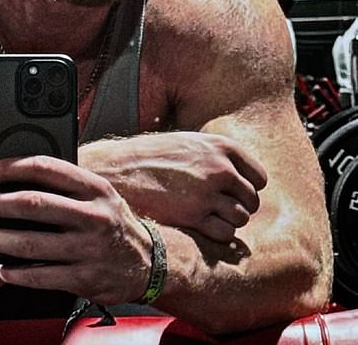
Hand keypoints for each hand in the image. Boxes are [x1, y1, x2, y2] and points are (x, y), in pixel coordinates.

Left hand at [0, 155, 151, 304]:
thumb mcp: (98, 193)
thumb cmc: (112, 221)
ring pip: (30, 243)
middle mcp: (93, 216)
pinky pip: (39, 276)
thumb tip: (15, 176)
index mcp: (94, 187)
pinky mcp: (84, 279)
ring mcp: (88, 249)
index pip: (44, 168)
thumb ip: (65, 184)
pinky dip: (13, 271)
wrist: (148, 262)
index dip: (9, 168)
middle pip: (32, 205)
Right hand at [79, 131, 267, 242]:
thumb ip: (216, 157)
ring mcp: (208, 192)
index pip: (258, 177)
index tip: (232, 193)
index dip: (247, 188)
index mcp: (221, 147)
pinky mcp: (195, 215)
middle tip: (216, 208)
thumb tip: (242, 178)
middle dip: (238, 207)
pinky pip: (225, 233)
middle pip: (252, 200)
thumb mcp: (188, 144)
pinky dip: (217, 234)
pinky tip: (199, 225)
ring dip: (227, 222)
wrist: (119, 169)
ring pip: (241, 218)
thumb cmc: (152, 156)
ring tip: (205, 215)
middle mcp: (220, 168)